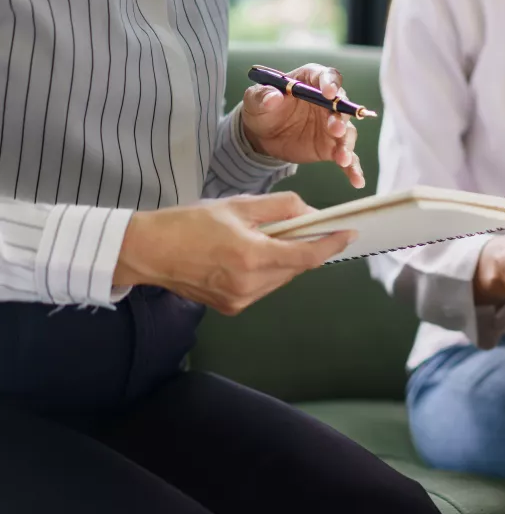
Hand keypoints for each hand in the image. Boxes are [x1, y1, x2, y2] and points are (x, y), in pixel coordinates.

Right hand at [114, 192, 356, 315]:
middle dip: (304, 247)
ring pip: (281, 279)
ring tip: (265, 239)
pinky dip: (267, 271)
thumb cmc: (187, 224)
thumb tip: (310, 213)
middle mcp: (249, 285)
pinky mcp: (231, 307)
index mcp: (252, 257)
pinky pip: (264, 288)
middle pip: (296, 267)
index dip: (331, 245)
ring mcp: (240, 300)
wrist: (146, 251)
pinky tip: (249, 256)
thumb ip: (280, 208)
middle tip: (302, 226)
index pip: (307, 256)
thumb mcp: (238, 205)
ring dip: (284, 259)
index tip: (348, 234)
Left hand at [241, 63, 364, 187]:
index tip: (329, 93)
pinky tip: (357, 180)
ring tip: (343, 158)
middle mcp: (327, 102)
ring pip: (347, 133)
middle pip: (342, 106)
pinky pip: (347, 157)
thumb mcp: (254, 100)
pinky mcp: (332, 147)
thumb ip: (262, 96)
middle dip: (341, 118)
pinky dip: (353, 169)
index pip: (327, 76)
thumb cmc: (262, 109)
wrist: (263, 136)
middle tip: (336, 129)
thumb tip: (274, 97)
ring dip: (347, 144)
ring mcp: (332, 126)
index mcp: (310, 81)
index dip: (331, 83)